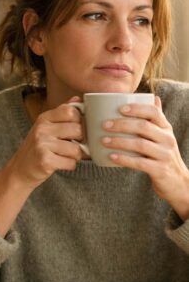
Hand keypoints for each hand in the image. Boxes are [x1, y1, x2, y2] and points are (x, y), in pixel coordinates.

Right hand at [5, 97, 83, 189]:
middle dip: (80, 140)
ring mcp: (42, 144)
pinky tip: (60, 164)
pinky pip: (70, 162)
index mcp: (44, 118)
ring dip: (75, 156)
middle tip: (72, 145)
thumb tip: (77, 99)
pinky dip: (69, 166)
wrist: (18, 170)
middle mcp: (42, 129)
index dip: (79, 121)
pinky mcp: (45, 161)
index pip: (71, 111)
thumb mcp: (45, 127)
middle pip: (78, 129)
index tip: (75, 130)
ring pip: (76, 149)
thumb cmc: (36, 148)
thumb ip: (61, 114)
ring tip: (65, 156)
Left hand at [101, 96, 188, 219]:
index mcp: (166, 128)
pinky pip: (140, 163)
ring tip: (103, 140)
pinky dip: (124, 159)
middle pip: (144, 127)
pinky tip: (111, 157)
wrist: (178, 183)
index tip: (120, 108)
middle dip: (122, 124)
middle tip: (104, 125)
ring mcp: (164, 155)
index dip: (137, 108)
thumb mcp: (164, 136)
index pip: (154, 112)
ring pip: (140, 144)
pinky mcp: (160, 170)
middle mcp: (167, 139)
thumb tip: (154, 97)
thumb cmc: (164, 156)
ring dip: (119, 141)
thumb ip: (157, 120)